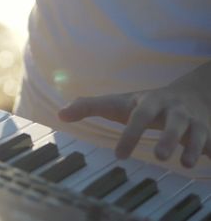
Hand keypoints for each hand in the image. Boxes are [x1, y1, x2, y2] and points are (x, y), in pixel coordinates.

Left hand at [58, 73, 210, 167]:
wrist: (193, 93)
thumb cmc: (147, 104)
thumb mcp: (120, 103)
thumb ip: (90, 107)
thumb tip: (60, 114)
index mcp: (150, 103)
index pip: (138, 117)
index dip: (130, 134)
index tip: (119, 156)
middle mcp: (173, 110)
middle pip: (173, 121)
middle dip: (168, 137)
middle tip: (159, 156)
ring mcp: (194, 121)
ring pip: (198, 132)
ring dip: (194, 146)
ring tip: (186, 163)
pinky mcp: (209, 132)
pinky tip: (208, 163)